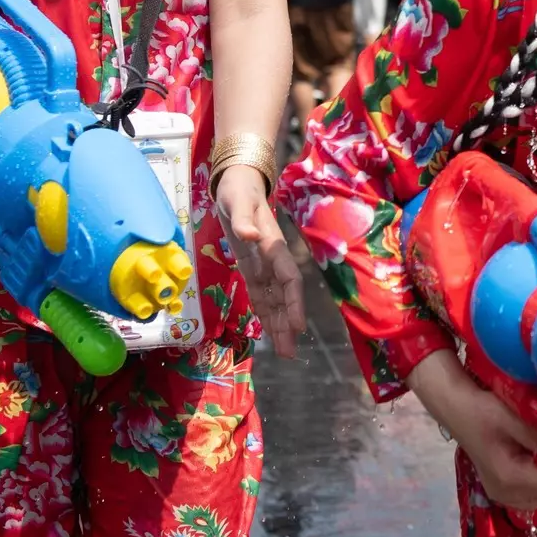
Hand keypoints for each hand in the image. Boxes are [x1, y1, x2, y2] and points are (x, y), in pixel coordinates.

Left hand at [216, 166, 304, 358]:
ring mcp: (263, 264)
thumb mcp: (238, 201)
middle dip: (288, 324)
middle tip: (290, 354)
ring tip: (285, 352)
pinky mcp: (251, 266)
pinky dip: (266, 312)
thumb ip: (243, 218)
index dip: (294, 303)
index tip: (297, 326)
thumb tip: (247, 235)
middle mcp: (272, 259)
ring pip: (274, 300)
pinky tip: (269, 331)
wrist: (238, 182)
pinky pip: (261, 294)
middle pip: (284, 297)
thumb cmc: (240, 190)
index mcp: (273, 246)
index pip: (288, 279)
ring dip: (279, 324)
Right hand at [409, 353, 536, 511]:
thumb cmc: (484, 412)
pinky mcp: (498, 489)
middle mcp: (502, 492)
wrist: (459, 410)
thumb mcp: (514, 419)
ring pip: (536, 497)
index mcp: (508, 477)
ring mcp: (499, 494)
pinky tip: (529, 460)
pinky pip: (526, 495)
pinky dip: (533, 481)